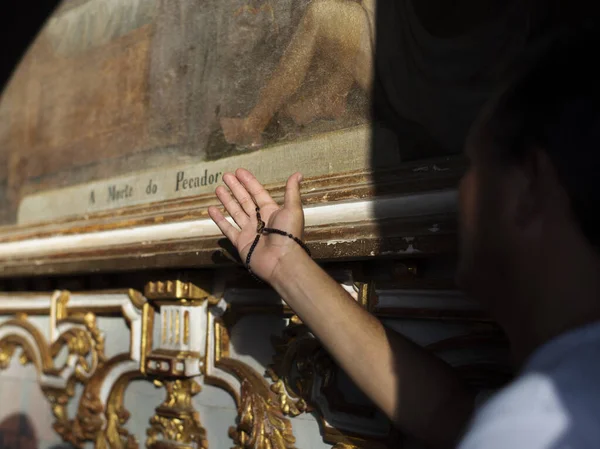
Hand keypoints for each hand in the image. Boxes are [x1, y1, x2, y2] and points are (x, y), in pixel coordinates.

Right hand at [208, 168, 305, 282]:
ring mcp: (249, 231)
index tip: (239, 171)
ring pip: (235, 212)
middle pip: (245, 200)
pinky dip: (219, 219)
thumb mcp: (293, 209)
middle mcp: (259, 220)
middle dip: (235, 188)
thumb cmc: (289, 234)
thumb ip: (292, 191)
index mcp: (271, 211)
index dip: (249, 182)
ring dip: (227, 200)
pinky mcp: (240, 242)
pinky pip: (227, 228)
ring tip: (218, 189)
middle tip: (225, 175)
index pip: (258, 193)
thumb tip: (298, 174)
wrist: (281, 261)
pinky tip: (211, 209)